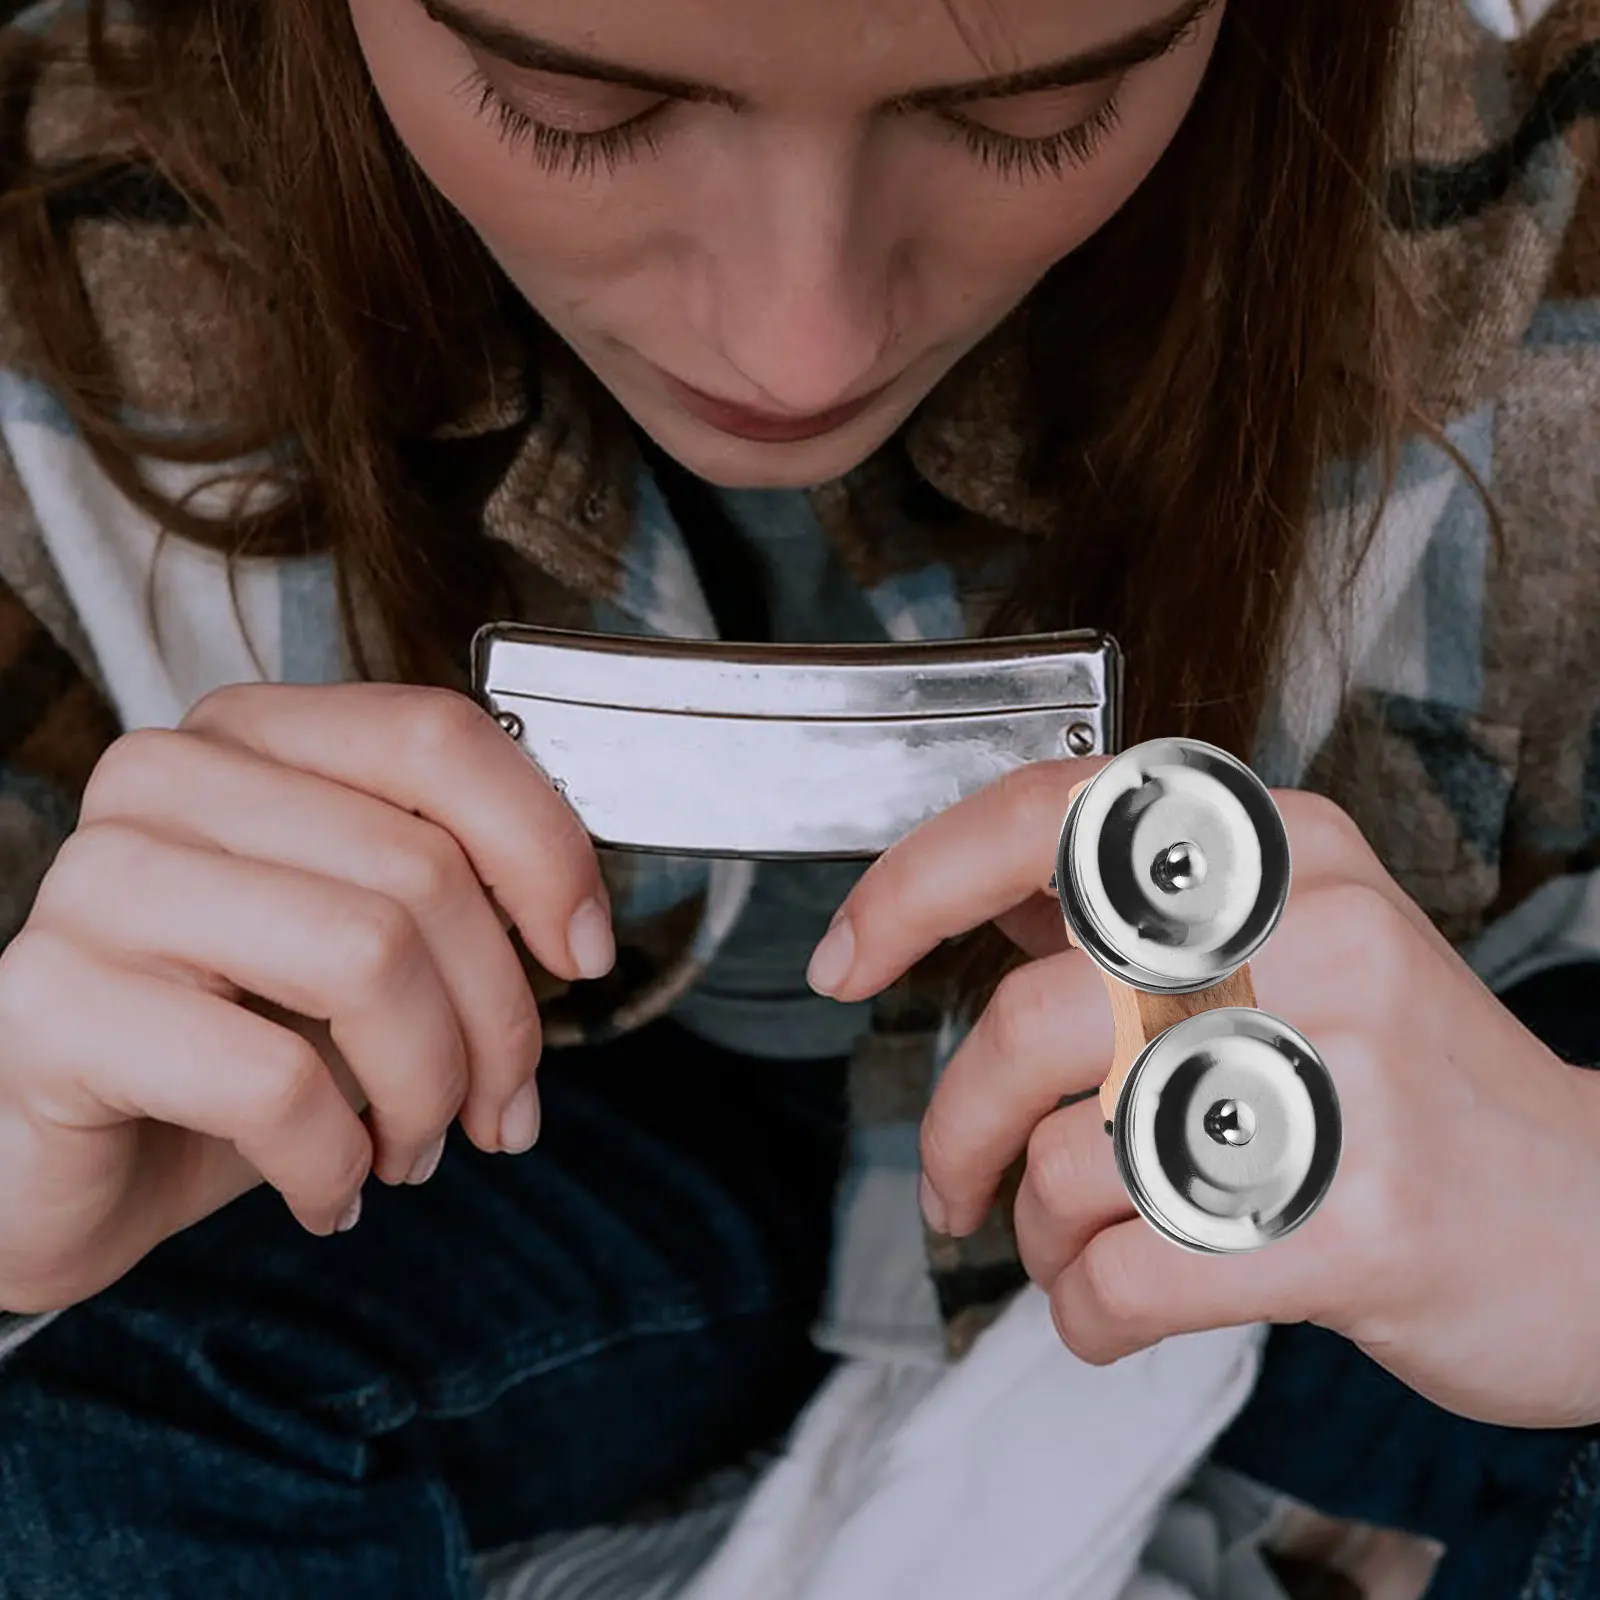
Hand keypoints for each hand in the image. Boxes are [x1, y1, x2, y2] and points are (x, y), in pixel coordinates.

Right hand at [0, 683, 613, 1312]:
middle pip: (422, 870)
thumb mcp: (363, 954)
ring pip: (365, 958)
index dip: (546, 848)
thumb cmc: (230, 1048)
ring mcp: (98, 882)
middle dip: (501, 1019)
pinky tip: (330, 1191)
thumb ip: (454, 902)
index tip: (584, 956)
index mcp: (253, 737)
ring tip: (413, 1152)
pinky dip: (334, 1159)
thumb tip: (575, 928)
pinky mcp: (53, 1003)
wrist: (55, 1163)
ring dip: (427, 1090)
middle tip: (502, 1109)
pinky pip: (273, 1080)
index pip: (437, 738)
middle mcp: (167, 778)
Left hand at [806, 757, 1599, 1427]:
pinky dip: (1086, 1311)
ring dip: (1039, 1231)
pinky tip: (1112, 1307)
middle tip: (950, 1187)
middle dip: (956, 1127)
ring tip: (1078, 1246)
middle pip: (1033, 1023)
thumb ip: (1125, 919)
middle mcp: (1312, 931)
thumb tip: (959, 903)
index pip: (1046, 816)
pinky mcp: (1364, 1218)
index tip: (845, 959)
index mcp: (1277, 848)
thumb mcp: (1290, 947)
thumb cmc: (1403, 1084)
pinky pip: (1132, 1274)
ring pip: (1069, 1158)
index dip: (912, 884)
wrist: (1596, 1217)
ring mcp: (1347, 1072)